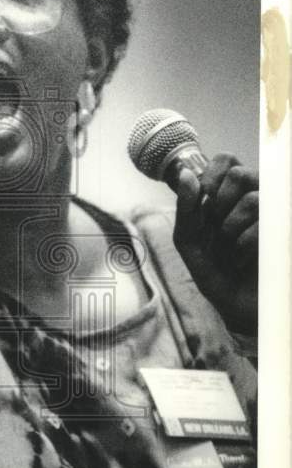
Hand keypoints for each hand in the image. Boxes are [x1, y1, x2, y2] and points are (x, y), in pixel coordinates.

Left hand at [173, 154, 258, 335]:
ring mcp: (276, 213)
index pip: (226, 160)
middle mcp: (259, 196)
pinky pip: (264, 224)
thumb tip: (186, 174)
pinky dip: (245, 246)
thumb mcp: (189, 241)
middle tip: (216, 231)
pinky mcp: (283, 231)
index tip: (203, 201)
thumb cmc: (216, 271)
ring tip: (230, 251)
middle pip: (240, 174)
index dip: (211, 176)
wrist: (239, 307)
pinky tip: (244, 261)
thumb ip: (185, 208)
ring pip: (252, 199)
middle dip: (218, 206)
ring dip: (230, 230)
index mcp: (234, 193)